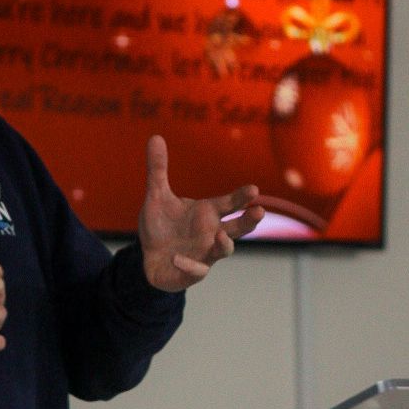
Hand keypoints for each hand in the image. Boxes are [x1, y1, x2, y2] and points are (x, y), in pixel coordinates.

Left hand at [137, 135, 264, 291]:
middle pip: (238, 227)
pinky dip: (189, 265)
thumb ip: (158, 170)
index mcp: (208, 213)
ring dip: (225, 244)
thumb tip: (155, 136)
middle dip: (250, 220)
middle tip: (260, 212)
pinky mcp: (189, 272)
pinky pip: (196, 270)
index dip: (242, 197)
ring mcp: (204, 254)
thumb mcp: (156, 196)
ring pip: (223, 250)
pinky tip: (177, 257)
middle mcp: (212, 233)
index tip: (253, 189)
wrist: (148, 257)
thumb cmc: (160, 226)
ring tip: (221, 236)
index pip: (230, 203)